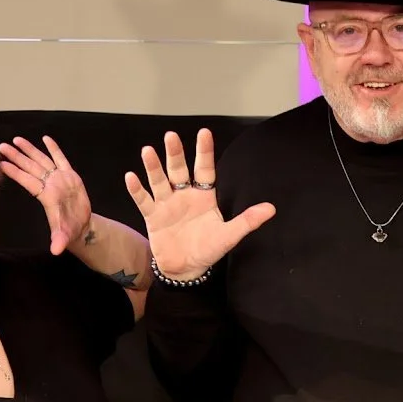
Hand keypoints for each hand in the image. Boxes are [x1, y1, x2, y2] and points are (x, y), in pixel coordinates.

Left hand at [0, 135, 93, 255]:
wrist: (81, 225)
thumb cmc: (69, 230)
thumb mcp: (64, 236)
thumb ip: (60, 240)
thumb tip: (55, 251)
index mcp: (46, 196)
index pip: (28, 181)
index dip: (16, 173)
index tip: (2, 163)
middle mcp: (50, 185)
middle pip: (30, 168)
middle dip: (17, 156)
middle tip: (2, 146)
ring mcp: (59, 178)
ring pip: (42, 160)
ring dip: (30, 150)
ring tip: (17, 140)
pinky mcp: (71, 176)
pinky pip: (61, 159)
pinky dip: (54, 149)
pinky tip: (46, 139)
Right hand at [123, 128, 275, 281]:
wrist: (185, 269)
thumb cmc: (208, 249)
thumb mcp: (229, 235)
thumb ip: (247, 220)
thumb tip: (271, 209)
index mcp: (204, 196)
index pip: (205, 169)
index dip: (204, 152)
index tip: (204, 132)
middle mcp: (184, 195)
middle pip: (179, 170)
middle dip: (175, 154)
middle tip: (171, 136)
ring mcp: (167, 204)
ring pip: (159, 181)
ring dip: (153, 167)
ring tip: (148, 151)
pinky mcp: (153, 216)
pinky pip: (143, 201)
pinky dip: (137, 190)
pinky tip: (131, 177)